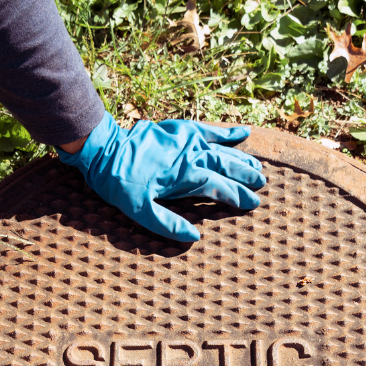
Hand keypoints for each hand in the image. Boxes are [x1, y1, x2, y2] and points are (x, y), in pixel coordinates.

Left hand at [58, 112, 264, 242]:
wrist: (104, 148)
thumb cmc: (120, 183)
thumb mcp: (139, 211)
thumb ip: (168, 224)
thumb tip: (195, 237)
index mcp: (186, 177)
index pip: (220, 188)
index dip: (238, 196)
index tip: (253, 203)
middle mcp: (192, 156)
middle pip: (227, 166)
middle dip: (246, 176)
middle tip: (262, 185)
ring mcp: (187, 140)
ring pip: (222, 149)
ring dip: (241, 158)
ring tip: (258, 167)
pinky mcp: (179, 129)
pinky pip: (208, 129)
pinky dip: (226, 132)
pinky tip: (243, 132)